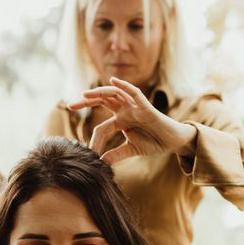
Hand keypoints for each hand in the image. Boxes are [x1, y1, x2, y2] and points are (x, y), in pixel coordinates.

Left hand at [67, 77, 196, 164]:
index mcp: (121, 121)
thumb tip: (100, 163)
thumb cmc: (154, 142)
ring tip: (85, 94)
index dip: (95, 139)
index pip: (102, 127)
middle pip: (102, 102)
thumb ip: (116, 154)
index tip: (89, 152)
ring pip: (115, 94)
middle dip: (86, 102)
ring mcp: (135, 107)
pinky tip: (114, 81)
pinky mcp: (147, 107)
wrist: (173, 142)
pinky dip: (125, 86)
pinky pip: (135, 94)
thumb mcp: (131, 149)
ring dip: (100, 92)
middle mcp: (126, 111)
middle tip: (70, 106)